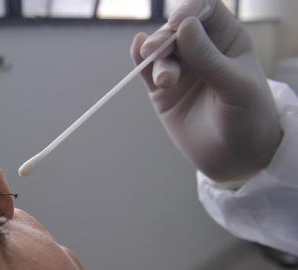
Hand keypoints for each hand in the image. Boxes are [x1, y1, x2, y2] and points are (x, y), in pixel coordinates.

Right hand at [131, 0, 281, 181]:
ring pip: (161, 50)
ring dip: (157, 59)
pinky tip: (137, 52)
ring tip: (166, 82)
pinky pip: (147, 70)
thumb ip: (209, 59)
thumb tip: (183, 25)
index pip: (206, 10)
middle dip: (165, 38)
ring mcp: (181, 70)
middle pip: (177, 29)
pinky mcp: (162, 90)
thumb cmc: (248, 119)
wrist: (234, 158)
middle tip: (158, 52)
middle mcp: (202, 51)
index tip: (178, 24)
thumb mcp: (236, 87)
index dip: (190, 10)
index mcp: (227, 41)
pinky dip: (139, 61)